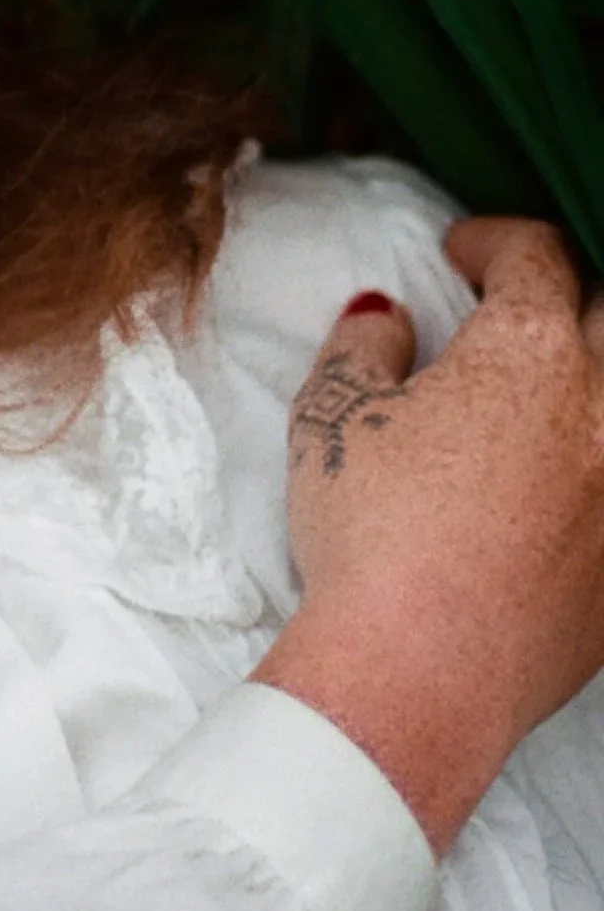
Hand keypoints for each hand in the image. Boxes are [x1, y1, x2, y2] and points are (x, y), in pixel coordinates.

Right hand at [253, 217, 603, 853]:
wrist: (420, 671)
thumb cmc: (371, 534)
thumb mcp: (332, 417)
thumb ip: (363, 346)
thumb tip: (386, 317)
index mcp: (528, 352)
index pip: (536, 255)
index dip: (495, 240)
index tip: (464, 251)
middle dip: (569, 296)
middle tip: (519, 308)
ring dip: (593, 379)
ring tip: (546, 392)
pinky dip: (597, 464)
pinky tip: (560, 480)